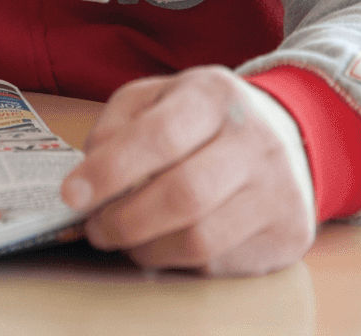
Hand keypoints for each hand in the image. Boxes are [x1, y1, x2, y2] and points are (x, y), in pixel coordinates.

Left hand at [60, 66, 314, 275]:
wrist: (286, 135)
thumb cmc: (204, 118)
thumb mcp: (158, 97)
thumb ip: (118, 124)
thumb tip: (91, 172)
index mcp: (215, 96)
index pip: (159, 137)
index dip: (109, 171)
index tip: (72, 195)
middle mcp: (256, 141)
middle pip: (183, 196)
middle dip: (124, 221)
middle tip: (96, 229)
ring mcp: (278, 191)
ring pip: (200, 240)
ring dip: (147, 249)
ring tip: (125, 240)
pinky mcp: (288, 235)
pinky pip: (219, 264)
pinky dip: (179, 262)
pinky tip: (166, 244)